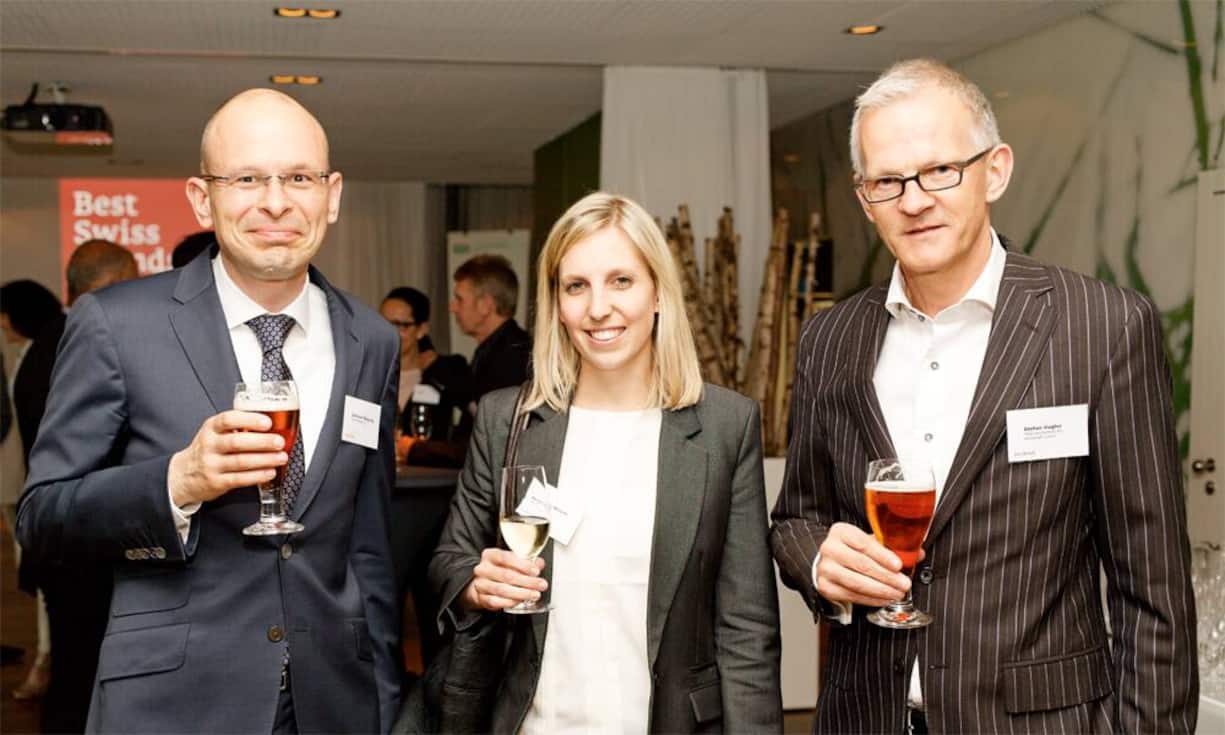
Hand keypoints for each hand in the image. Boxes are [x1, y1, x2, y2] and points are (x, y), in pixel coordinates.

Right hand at [168, 410, 288, 507]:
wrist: (183, 475)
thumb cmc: (208, 450)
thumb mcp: (215, 432)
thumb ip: (237, 427)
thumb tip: (273, 424)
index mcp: (211, 428)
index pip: (228, 419)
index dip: (249, 420)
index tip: (267, 422)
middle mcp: (209, 445)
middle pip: (237, 442)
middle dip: (262, 442)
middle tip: (279, 442)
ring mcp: (211, 464)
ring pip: (241, 461)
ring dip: (265, 459)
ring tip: (281, 457)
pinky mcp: (216, 482)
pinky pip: (240, 479)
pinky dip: (258, 475)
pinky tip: (270, 472)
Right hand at [461, 548, 547, 610]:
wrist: (484, 583)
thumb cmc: (500, 569)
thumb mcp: (512, 561)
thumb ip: (527, 561)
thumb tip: (539, 564)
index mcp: (490, 555)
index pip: (506, 558)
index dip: (522, 565)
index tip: (536, 571)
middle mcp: (483, 569)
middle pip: (506, 575)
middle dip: (527, 581)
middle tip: (541, 585)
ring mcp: (481, 584)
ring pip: (502, 590)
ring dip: (521, 593)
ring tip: (534, 594)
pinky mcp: (481, 598)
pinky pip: (496, 602)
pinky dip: (510, 602)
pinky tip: (521, 601)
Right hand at [815, 522, 919, 606]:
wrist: (826, 561)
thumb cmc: (850, 550)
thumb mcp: (867, 541)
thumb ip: (889, 546)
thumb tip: (917, 553)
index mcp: (841, 532)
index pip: (864, 543)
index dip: (883, 556)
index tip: (898, 565)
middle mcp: (830, 549)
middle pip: (862, 564)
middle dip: (887, 576)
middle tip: (904, 583)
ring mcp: (826, 569)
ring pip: (857, 583)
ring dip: (881, 590)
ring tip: (897, 593)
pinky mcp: (826, 587)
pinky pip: (852, 595)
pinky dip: (871, 600)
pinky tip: (884, 599)